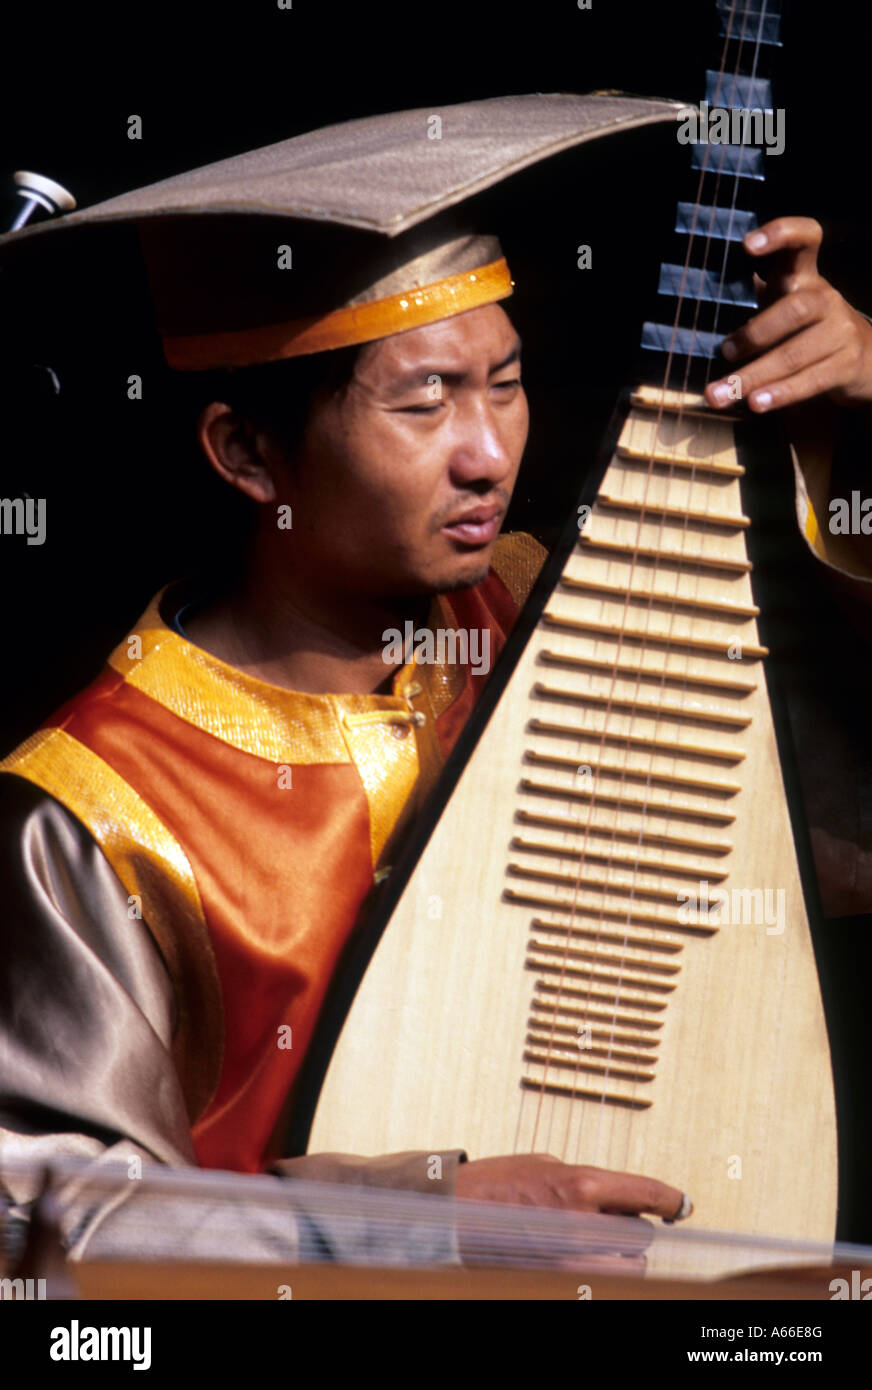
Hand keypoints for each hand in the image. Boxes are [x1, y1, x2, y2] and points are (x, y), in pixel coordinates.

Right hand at [453, 1153, 688, 1272]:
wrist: (451, 1218)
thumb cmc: (494, 1185)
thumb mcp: (544, 1164)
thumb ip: (586, 1181)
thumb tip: (618, 1198)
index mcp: (581, 1185)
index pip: (645, 1192)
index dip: (671, 1198)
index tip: (683, 1205)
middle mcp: (582, 1226)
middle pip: (640, 1236)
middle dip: (628, 1229)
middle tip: (603, 1220)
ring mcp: (571, 1262)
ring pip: (627, 1269)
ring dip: (617, 1257)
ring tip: (585, 1243)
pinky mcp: (560, 1284)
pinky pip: (600, 1285)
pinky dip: (597, 1275)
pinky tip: (577, 1260)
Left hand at [705, 217, 871, 413]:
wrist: (864, 359)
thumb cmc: (805, 330)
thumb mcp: (783, 306)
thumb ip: (753, 301)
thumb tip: (698, 311)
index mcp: (805, 277)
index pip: (805, 239)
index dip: (781, 234)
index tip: (747, 245)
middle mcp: (825, 299)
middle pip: (795, 309)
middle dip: (756, 333)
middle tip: (724, 351)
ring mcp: (840, 332)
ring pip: (796, 354)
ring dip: (754, 376)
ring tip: (722, 393)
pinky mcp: (847, 364)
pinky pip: (811, 380)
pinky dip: (781, 393)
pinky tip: (756, 403)